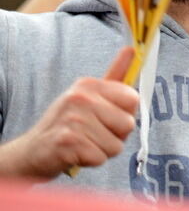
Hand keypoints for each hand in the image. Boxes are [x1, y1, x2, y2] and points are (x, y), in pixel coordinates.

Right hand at [0, 48, 137, 179]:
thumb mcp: (88, 97)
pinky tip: (75, 154)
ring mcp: (73, 119)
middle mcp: (81, 98)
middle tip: (93, 134)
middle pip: (128, 124)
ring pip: (116, 145)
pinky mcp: (68, 141)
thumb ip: (114, 77)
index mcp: (89, 85)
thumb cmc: (67, 124)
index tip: (107, 117)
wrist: (32, 151)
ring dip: (102, 151)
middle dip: (115, 136)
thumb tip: (132, 49)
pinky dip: (91, 161)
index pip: (133, 99)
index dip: (125, 114)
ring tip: (84, 144)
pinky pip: (100, 158)